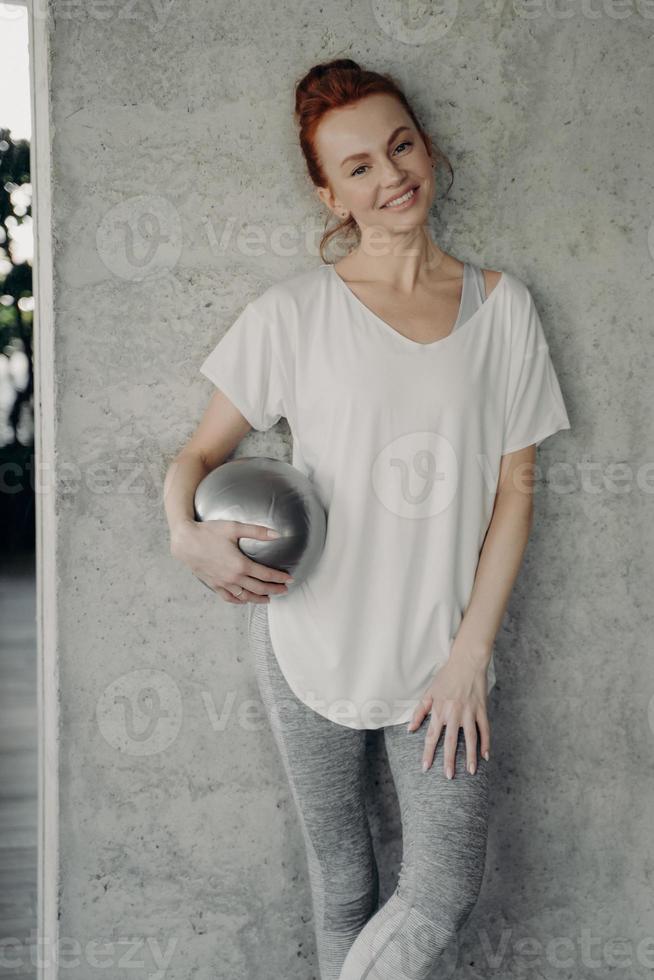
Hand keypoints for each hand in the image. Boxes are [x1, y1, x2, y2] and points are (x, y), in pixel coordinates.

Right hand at [170, 518, 293, 603]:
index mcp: (240, 565)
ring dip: (259, 599)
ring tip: (269, 599)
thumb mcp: (234, 528)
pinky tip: (245, 600)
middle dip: (274, 590)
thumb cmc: (209, 532)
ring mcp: (223, 583)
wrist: (185, 541)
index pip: (266, 575)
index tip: (289, 579)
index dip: (279, 577)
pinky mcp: (213, 584)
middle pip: (259, 588)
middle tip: (284, 590)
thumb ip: (257, 531)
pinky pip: (229, 598)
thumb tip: (278, 534)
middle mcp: (233, 578)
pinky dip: (240, 601)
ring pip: (245, 596)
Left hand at [406, 647, 489, 778]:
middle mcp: (454, 713)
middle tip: (449, 777)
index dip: (428, 753)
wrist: (467, 661)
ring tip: (471, 772)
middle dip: (449, 761)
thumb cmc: (446, 677)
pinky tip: (486, 756)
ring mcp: (469, 712)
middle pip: (451, 741)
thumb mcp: (429, 692)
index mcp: (439, 710)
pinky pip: (485, 729)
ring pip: (471, 738)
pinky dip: (486, 743)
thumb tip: (410, 729)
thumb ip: (419, 711)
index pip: (432, 736)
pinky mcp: (482, 709)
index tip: (426, 768)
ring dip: (471, 756)